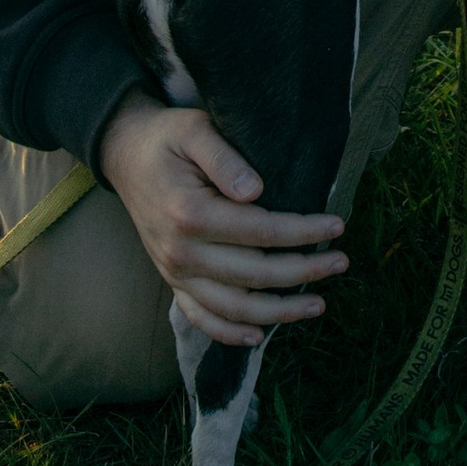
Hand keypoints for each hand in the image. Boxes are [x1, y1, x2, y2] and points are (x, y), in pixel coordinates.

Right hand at [94, 91, 346, 350]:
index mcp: (190, 213)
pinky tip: (258, 336)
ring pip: (233, 306)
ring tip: (318, 305)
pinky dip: (228, 332)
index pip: (261, 230)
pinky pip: (200, 316)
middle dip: (304, 271)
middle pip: (254, 274)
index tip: (337, 227)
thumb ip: (225, 158)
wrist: (125, 155)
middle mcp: (181, 251)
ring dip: (278, 312)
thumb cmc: (167, 139)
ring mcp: (174, 271)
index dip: (303, 232)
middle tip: (341, 262)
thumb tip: (256, 192)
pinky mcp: (171, 279)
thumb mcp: (194, 130)